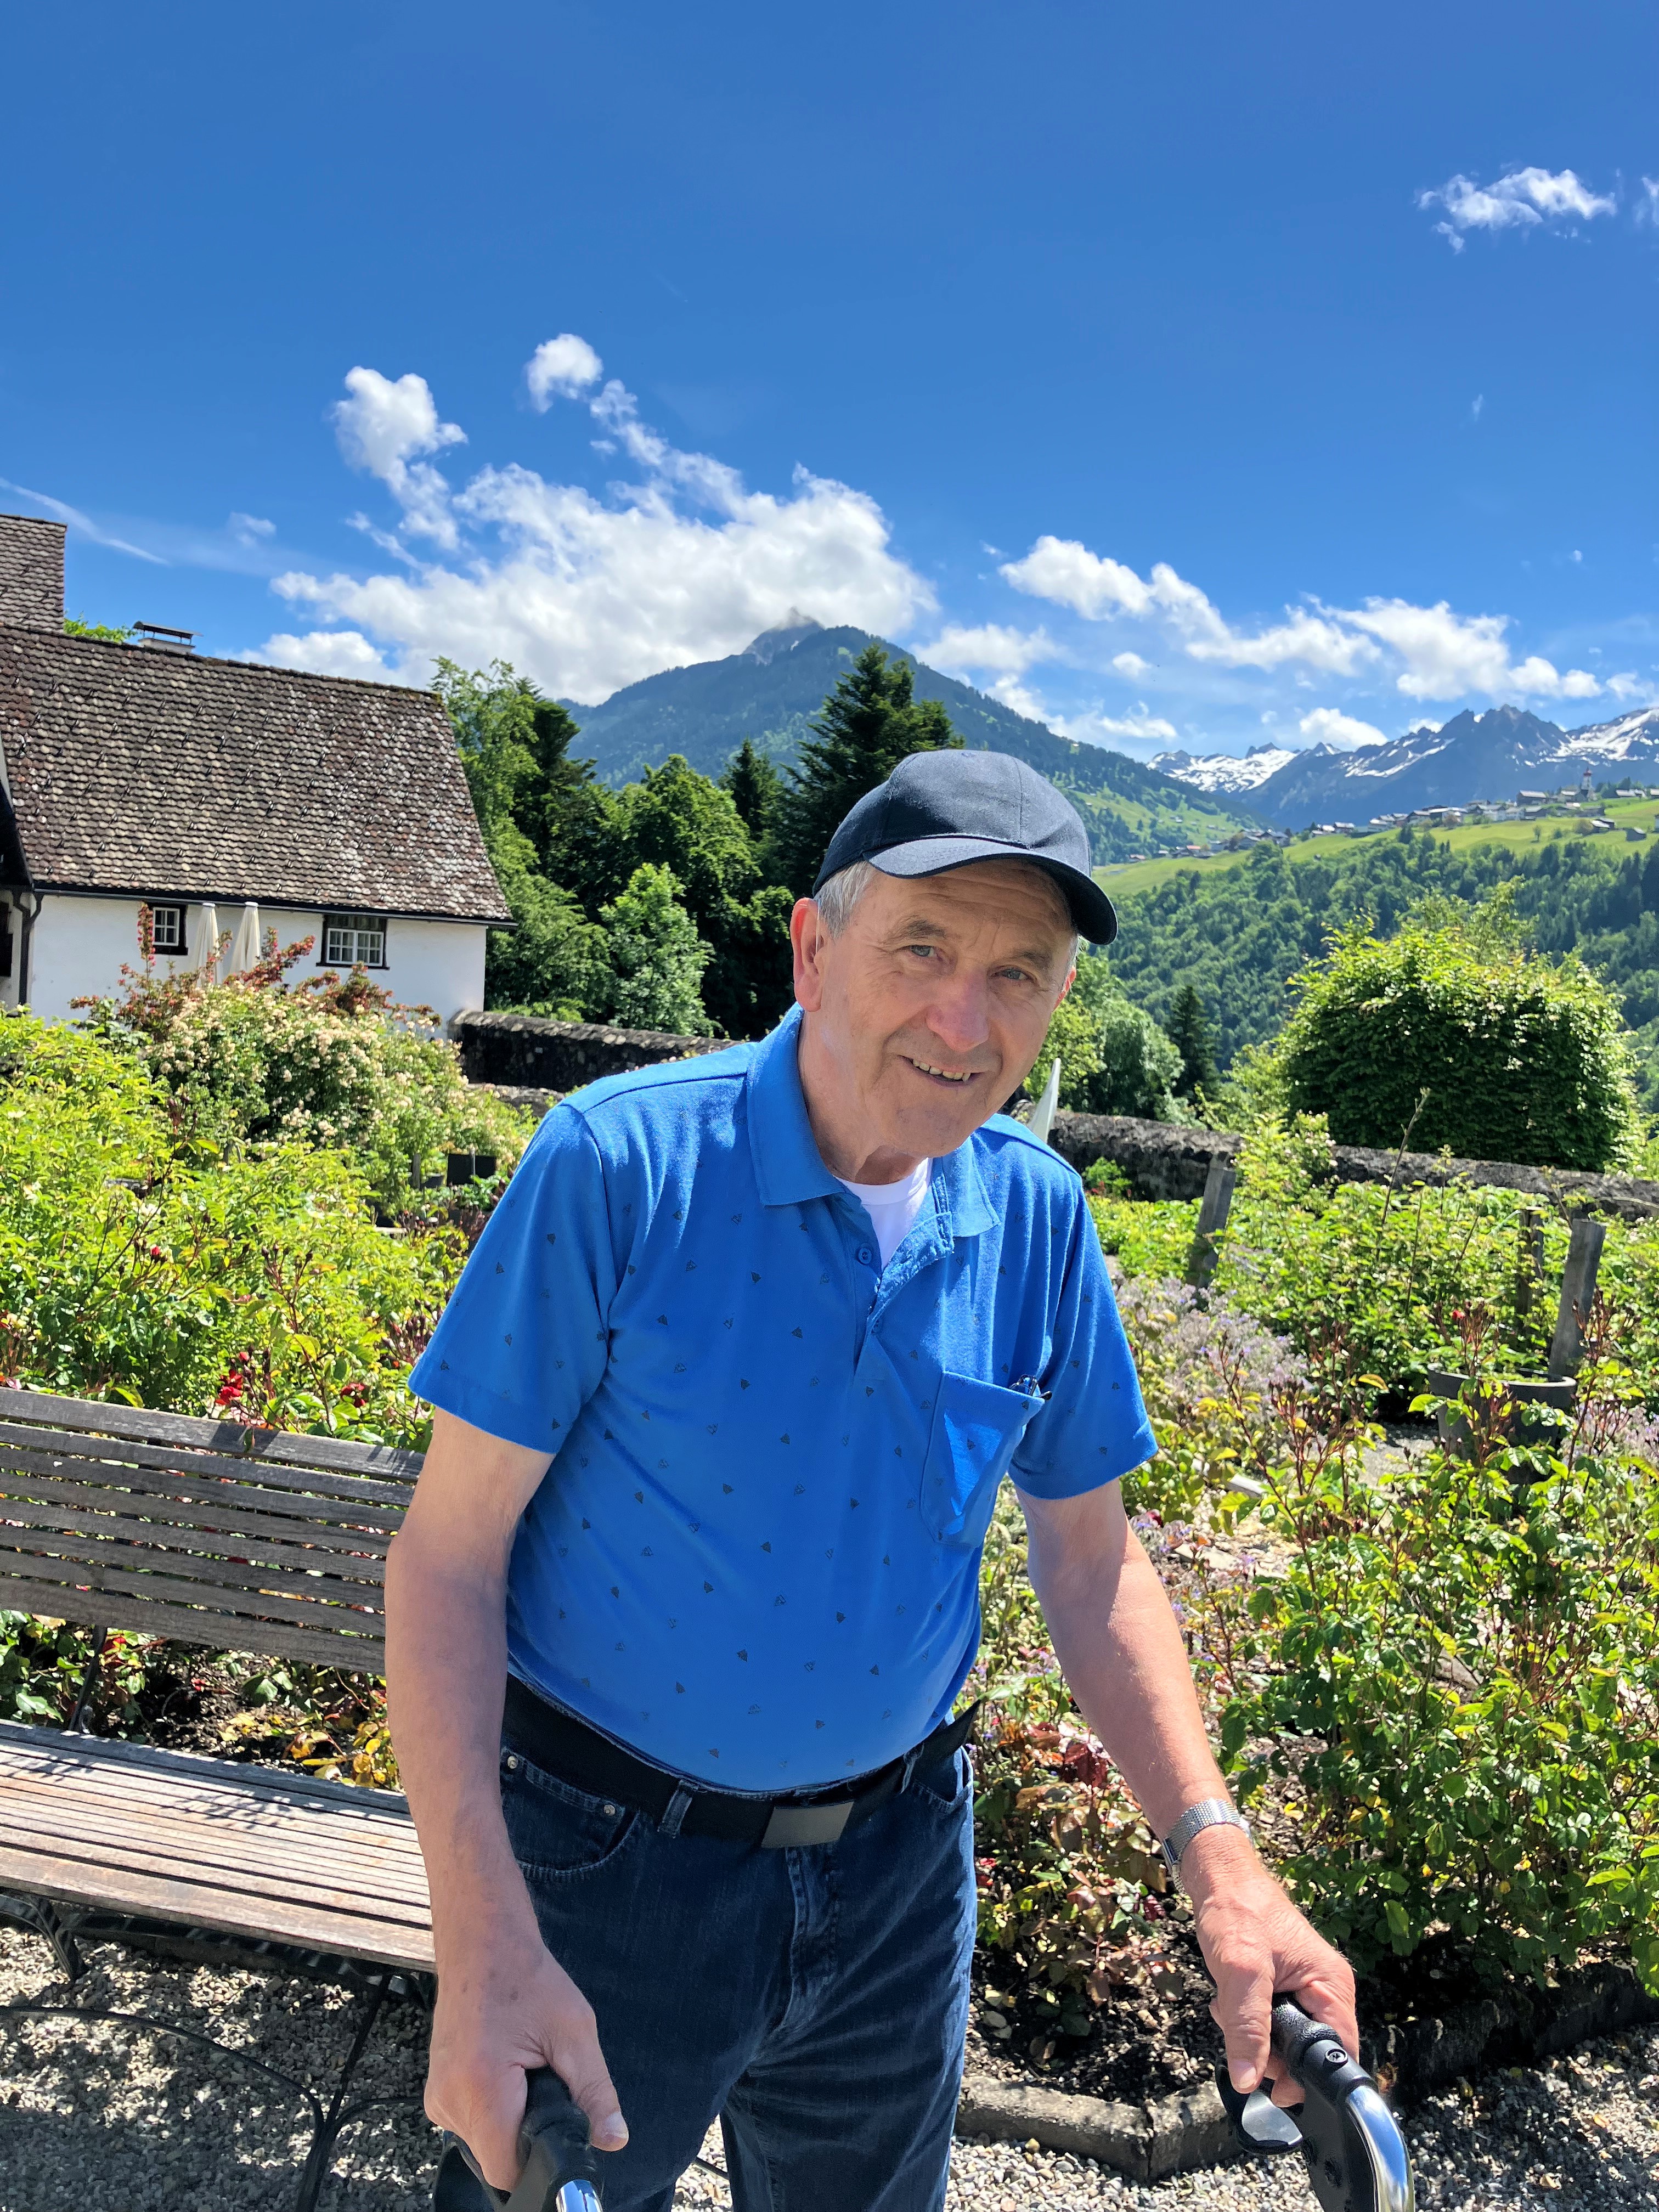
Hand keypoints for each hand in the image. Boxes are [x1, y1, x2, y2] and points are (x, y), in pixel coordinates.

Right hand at [425, 1921, 628, 2189]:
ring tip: (525, 2071)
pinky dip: (494, 2111)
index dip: (539, 2162)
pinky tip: (506, 2072)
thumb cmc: (529, 1980)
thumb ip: (595, 2093)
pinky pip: (471, 2125)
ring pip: (483, 2144)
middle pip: (496, 2159)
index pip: (507, 2169)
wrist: (482, 1943)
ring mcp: (437, 2099)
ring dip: (511, 2123)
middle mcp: (449, 2101)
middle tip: (545, 2085)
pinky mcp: (436, 2093)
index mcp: (481, 2089)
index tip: (561, 2131)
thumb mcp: (575, 2032)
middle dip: (528, 2136)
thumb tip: (614, 2140)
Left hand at [1180, 1826, 1357, 2107]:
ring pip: (1283, 2042)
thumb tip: (1248, 2081)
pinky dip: (1244, 2020)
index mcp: (1331, 1986)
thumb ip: (1248, 2027)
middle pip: (1308, 2054)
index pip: (1339, 2053)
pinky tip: (1227, 2000)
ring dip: (1251, 2035)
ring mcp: (1303, 1990)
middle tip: (1240, 2031)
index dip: (1310, 2078)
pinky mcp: (1281, 1989)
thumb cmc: (1237, 1912)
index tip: (1275, 2087)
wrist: (1219, 1878)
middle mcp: (1324, 1991)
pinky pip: (1268, 2023)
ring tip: (1229, 2006)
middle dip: (1270, 2052)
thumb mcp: (1241, 1972)